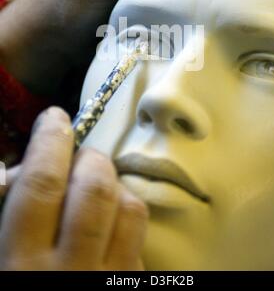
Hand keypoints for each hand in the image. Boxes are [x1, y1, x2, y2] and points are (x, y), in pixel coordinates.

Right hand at [0, 107, 147, 269]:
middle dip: (88, 158)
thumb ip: (6, 208)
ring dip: (114, 185)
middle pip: (95, 188)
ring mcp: (112, 278)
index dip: (50, 140)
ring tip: (95, 191)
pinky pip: (141, 235)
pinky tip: (109, 222)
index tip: (54, 119)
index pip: (42, 184)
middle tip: (77, 159)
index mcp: (24, 264)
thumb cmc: (22, 281)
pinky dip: (126, 214)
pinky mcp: (136, 281)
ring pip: (130, 207)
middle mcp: (74, 270)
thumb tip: (20, 168)